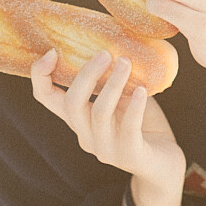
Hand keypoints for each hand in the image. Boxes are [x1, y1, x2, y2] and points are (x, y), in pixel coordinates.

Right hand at [30, 49, 185, 205]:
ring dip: (113, 84)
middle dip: (86, 75)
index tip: (51, 52)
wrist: (164, 164)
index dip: (40, 76)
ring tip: (126, 63)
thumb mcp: (123, 97)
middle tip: (105, 53)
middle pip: (72, 103)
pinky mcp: (130, 155)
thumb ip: (113, 79)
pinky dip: (135, 107)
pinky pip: (128, 128)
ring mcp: (106, 149)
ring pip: (99, 113)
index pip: (46, 98)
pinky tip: (144, 91)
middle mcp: (86, 135)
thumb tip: (116, 41)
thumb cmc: (142, 124)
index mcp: (79, 119)